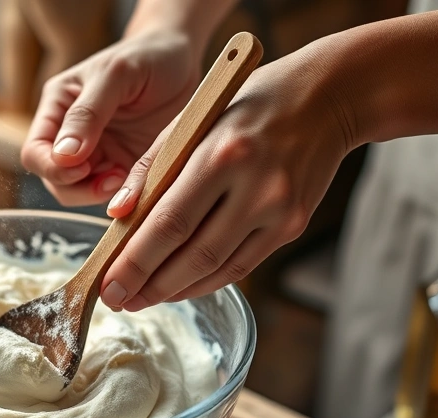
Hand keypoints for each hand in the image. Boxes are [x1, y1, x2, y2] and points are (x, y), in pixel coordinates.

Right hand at [20, 32, 199, 205]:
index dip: (52, 168)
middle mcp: (69, 134)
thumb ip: (87, 113)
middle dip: (76, 188)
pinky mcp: (120, 166)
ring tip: (124, 178)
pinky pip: (110, 192)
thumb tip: (63, 155)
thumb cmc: (148, 56)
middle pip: (52, 179)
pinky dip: (120, 195)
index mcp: (58, 107)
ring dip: (97, 194)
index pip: (34, 152)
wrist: (184, 61)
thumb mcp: (117, 74)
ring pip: (77, 192)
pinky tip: (137, 181)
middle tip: (112, 180)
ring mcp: (95, 153)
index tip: (84, 166)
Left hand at [100, 46, 354, 310]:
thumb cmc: (248, 104)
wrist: (329, 97)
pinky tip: (179, 286)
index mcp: (222, 154)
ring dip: (175, 290)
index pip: (169, 221)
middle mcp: (256, 187)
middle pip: (192, 253)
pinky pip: (241, 265)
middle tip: (117, 300)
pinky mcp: (293, 226)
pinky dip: (206, 280)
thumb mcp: (193, 118)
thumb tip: (116, 214)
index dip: (135, 261)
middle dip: (149, 284)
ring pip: (217, 268)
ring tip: (141, 298)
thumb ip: (152, 166)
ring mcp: (280, 211)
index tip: (107, 285)